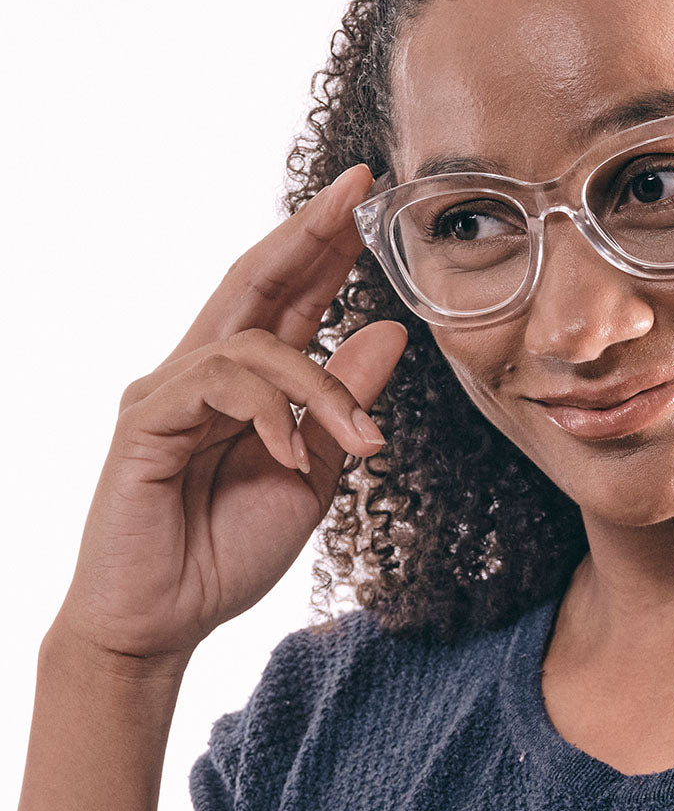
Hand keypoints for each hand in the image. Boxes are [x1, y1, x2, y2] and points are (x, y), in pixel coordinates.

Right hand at [52, 164, 406, 662]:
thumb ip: (344, 402)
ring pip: (254, 341)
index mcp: (246, 379)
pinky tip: (291, 454)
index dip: (327, 246)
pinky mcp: (146, 422)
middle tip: (358, 189)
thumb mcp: (315, 469)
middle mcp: (203, 370)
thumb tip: (390, 330)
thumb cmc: (230, 547)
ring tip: (354, 438)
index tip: (370, 201)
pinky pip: (219, 386)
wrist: (165, 622)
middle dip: (310, 231)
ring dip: (320, 385)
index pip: (289, 295)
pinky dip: (269, 412)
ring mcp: (169, 391)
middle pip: (257, 278)